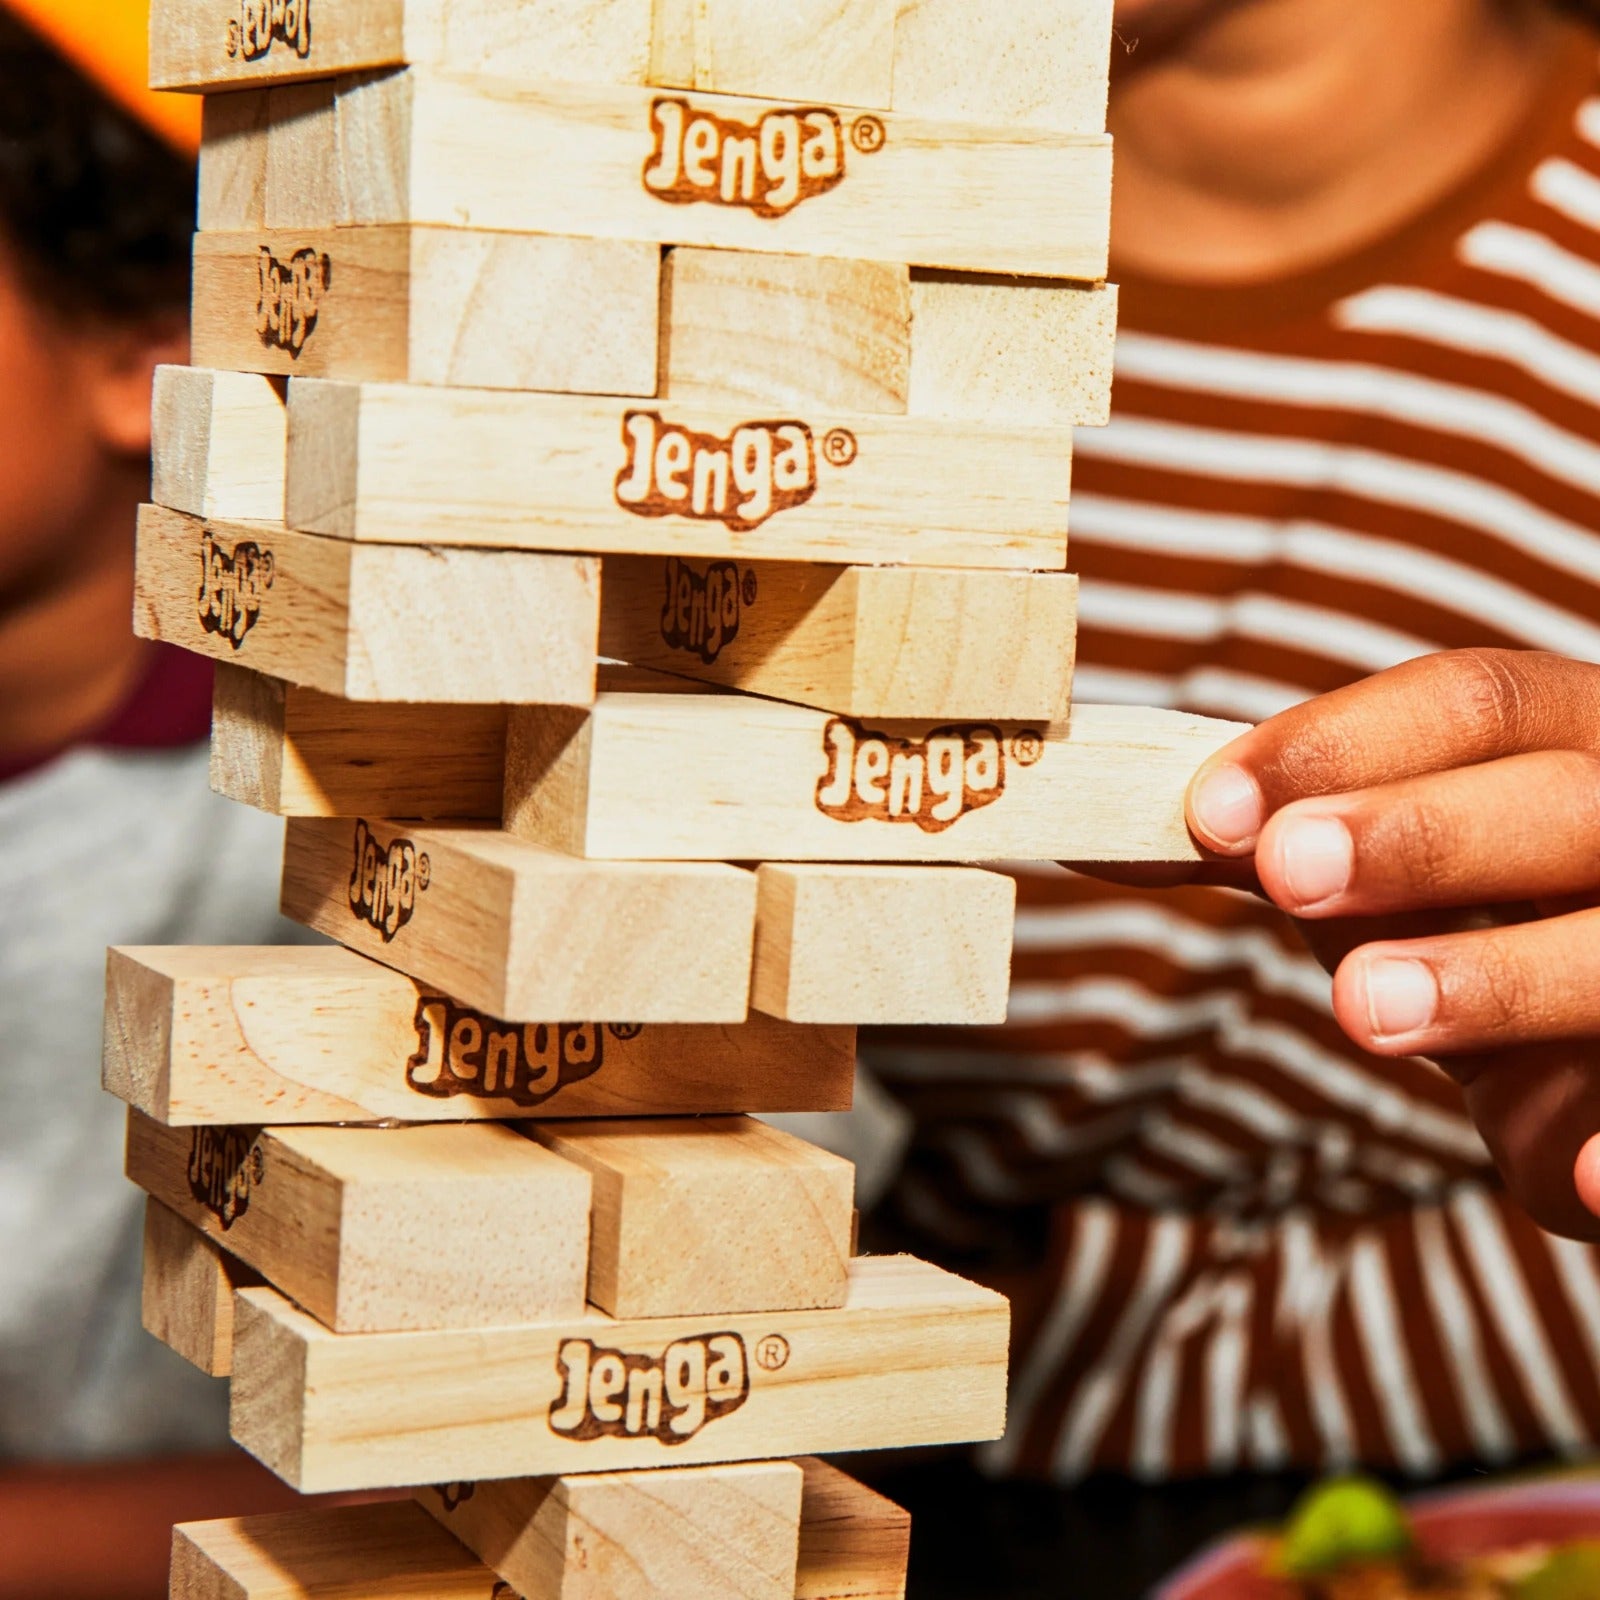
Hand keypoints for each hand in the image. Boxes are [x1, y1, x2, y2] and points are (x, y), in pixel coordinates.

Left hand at [1182, 648, 1599, 1238]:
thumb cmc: (1482, 922)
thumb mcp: (1385, 872)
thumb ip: (1268, 843)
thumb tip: (1096, 839)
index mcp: (1566, 744)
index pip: (1471, 702)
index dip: (1339, 743)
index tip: (1213, 807)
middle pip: (1558, 802)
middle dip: (1419, 834)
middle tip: (1287, 873)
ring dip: (1499, 977)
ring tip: (1368, 1008)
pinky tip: (1576, 1180)